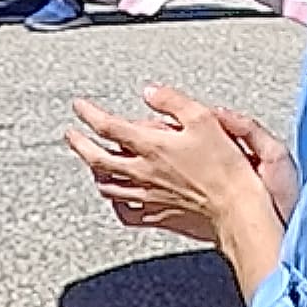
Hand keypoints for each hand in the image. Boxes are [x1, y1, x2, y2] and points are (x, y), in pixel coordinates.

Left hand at [68, 78, 287, 259]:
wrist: (235, 206)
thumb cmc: (224, 165)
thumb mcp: (203, 119)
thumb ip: (172, 102)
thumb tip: (149, 92)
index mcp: (151, 146)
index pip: (107, 126)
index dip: (89, 113)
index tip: (79, 106)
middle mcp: (142, 172)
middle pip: (97, 158)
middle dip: (79, 144)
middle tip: (71, 134)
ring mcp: (146, 196)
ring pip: (107, 186)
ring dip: (94, 171)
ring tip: (91, 162)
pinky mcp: (156, 215)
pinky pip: (126, 213)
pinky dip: (115, 204)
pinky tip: (116, 198)